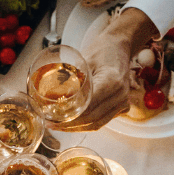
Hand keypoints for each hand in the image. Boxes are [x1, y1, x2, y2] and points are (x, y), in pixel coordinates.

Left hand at [60, 9, 155, 131]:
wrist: (120, 46)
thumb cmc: (103, 49)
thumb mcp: (84, 60)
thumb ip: (71, 78)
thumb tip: (50, 94)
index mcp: (112, 82)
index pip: (88, 108)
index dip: (69, 118)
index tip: (54, 119)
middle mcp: (120, 95)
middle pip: (91, 119)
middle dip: (70, 126)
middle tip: (52, 124)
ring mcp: (122, 102)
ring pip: (96, 124)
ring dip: (77, 128)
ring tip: (59, 126)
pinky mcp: (121, 107)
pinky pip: (102, 121)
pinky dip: (86, 124)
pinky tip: (73, 124)